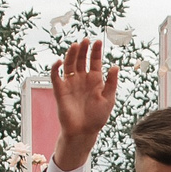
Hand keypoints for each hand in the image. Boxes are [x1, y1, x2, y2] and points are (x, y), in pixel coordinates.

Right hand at [48, 37, 118, 164]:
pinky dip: (55, 68)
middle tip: (85, 40)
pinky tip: (59, 61)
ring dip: (71, 54)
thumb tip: (115, 66)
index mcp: (95, 80)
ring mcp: (70, 83)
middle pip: (81, 59)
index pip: (95, 61)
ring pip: (69, 64)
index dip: (96, 51)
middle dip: (83, 49)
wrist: (83, 131)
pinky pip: (56, 76)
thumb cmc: (97, 117)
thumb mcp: (108, 99)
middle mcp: (82, 79)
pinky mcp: (60, 90)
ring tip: (75, 46)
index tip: (98, 42)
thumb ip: (111, 83)